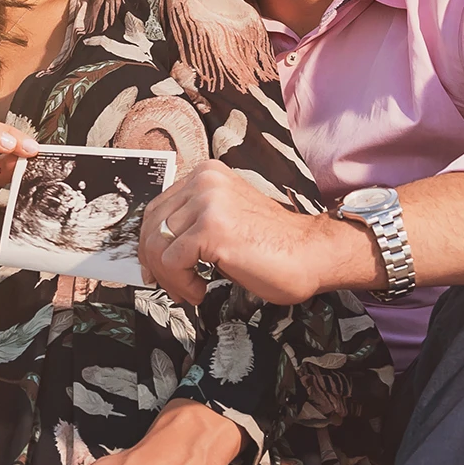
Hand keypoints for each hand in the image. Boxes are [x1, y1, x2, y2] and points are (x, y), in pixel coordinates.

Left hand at [138, 159, 366, 305]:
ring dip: (169, 278)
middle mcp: (205, 180)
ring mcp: (207, 202)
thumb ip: (193, 222)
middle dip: (154, 263)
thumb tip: (154, 248)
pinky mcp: (211, 228)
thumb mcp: (225, 219)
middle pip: (151, 226)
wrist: (312, 253)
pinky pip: (170, 262)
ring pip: (156, 246)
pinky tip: (201, 290)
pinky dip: (181, 284)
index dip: (151, 244)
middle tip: (172, 285)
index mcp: (207, 174)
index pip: (157, 209)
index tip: (157, 269)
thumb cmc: (274, 245)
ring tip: (191, 290)